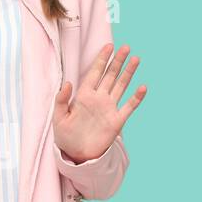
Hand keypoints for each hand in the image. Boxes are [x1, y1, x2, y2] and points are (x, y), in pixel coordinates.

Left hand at [52, 43, 145, 163]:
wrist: (76, 155)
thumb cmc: (65, 136)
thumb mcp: (58, 118)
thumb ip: (61, 100)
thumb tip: (68, 83)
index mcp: (84, 96)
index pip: (95, 73)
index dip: (102, 59)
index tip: (109, 46)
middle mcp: (99, 99)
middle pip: (110, 75)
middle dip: (117, 61)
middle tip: (126, 47)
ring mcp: (109, 109)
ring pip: (121, 86)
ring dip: (128, 73)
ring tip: (136, 59)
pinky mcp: (116, 121)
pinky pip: (128, 107)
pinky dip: (136, 98)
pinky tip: (143, 87)